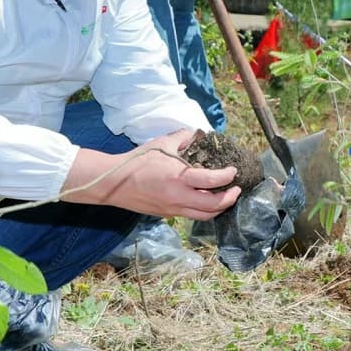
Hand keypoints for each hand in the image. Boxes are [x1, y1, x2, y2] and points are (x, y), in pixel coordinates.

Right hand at [64, 128, 240, 220]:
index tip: (233, 170)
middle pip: (213, 206)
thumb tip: (197, 134)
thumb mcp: (161, 144)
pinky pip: (191, 215)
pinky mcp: (168, 214)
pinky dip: (203, 210)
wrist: (114, 183)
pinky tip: (205, 200)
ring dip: (219, 208)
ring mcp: (173, 209)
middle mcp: (178, 197)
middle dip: (230, 198)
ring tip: (226, 197)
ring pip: (204, 216)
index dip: (227, 177)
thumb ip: (182, 138)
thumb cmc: (137, 161)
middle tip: (236, 189)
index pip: (211, 181)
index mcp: (178, 178)